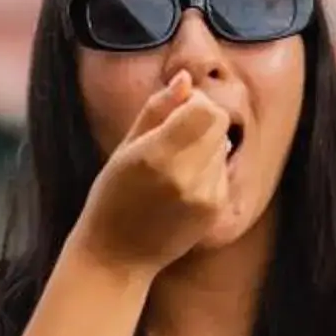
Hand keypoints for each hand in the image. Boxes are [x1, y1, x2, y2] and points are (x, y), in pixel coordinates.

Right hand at [71, 72, 231, 272]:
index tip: (177, 110)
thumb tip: (185, 79)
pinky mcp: (216, 211)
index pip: (205, 110)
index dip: (195, 102)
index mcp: (157, 156)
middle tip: (174, 135)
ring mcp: (205, 197)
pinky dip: (208, 170)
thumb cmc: (112, 197)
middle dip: (202, 120)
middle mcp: (186, 177)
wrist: (118, 256)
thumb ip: (157, 109)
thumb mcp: (125, 148)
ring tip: (175, 164)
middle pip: (219, 124)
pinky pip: (223, 172)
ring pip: (223, 146)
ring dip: (205, 145)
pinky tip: (183, 185)